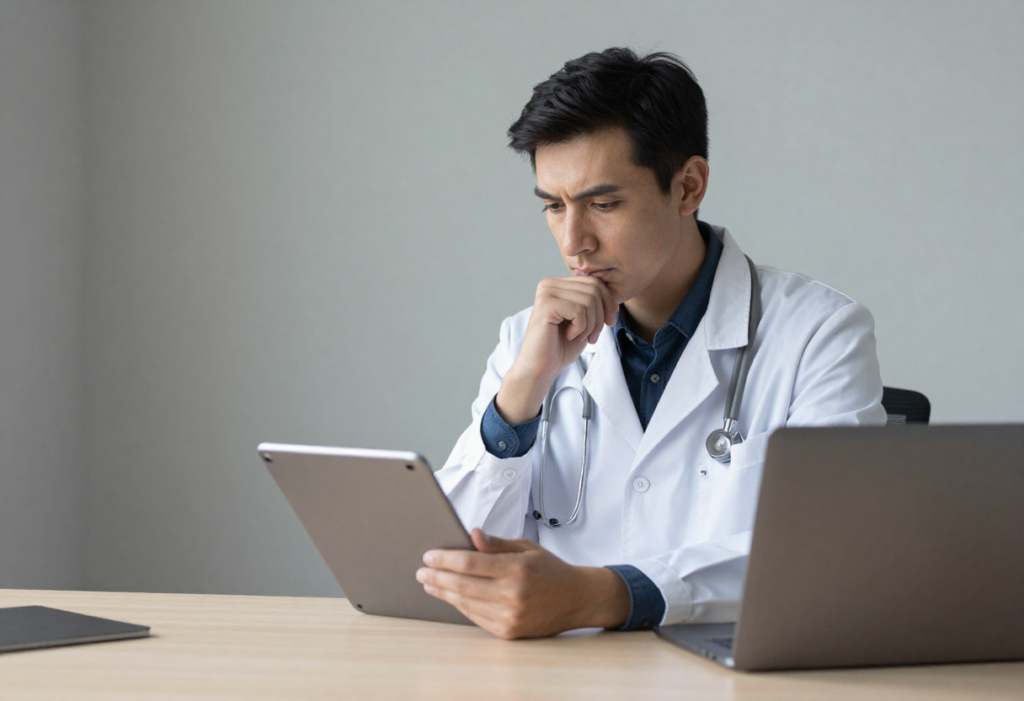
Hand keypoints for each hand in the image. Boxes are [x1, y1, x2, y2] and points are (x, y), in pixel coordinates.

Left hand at [417, 528, 629, 638]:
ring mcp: (510, 616)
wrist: (576, 599)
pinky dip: (460, 606)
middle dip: (437, 576)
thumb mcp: (526, 548)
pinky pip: (476, 617)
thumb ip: (496, 544)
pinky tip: (450, 596)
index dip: (445, 559)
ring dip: (443, 592)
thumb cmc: (550, 570)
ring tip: (430, 583)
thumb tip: (471, 534)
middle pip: (462, 585)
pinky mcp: (509, 632)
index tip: (429, 555)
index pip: (470, 562)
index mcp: (517, 568)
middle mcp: (513, 594)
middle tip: (421, 571)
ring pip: (466, 603)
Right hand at [495, 276, 616, 423]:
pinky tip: (569, 335)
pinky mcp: (546, 305)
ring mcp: (546, 293)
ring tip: (580, 337)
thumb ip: (595, 305)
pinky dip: (581, 327)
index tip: (609, 323)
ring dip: (592, 324)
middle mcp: (550, 284)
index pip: (595, 281)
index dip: (608, 302)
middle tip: (593, 336)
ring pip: (589, 300)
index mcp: (558, 285)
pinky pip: (579, 310)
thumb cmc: (561, 347)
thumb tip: (615, 297)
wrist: (541, 368)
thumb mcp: (584, 322)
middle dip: (601, 315)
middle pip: (594, 288)